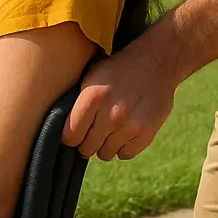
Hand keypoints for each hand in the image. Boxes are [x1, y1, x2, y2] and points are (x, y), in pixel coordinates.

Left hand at [63, 36, 179, 160]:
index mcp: (93, 98)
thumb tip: (61, 128)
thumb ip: (77, 102)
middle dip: (86, 141)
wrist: (156, 62)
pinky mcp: (147, 133)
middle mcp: (111, 114)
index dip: (70, 136)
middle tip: (93, 130)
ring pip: (106, 154)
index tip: (74, 132)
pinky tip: (124, 132)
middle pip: (87, 148)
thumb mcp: (91, 76)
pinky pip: (126, 154)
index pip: (70, 136)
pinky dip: (123, 147)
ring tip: (109, 129)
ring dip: (105, 145)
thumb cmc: (117, 69)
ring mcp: (131, 126)